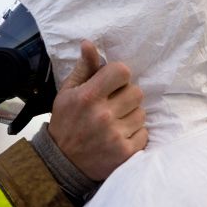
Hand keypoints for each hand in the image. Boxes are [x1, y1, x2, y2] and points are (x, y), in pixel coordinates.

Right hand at [48, 40, 147, 180]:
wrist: (62, 163)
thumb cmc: (66, 123)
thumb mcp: (68, 93)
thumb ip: (83, 69)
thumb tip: (89, 44)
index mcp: (88, 97)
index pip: (122, 71)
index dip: (119, 75)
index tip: (112, 84)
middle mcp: (103, 116)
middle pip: (137, 92)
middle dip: (127, 96)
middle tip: (114, 105)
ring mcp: (115, 136)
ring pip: (142, 113)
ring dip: (131, 116)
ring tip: (116, 122)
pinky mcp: (125, 153)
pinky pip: (144, 134)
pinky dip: (135, 135)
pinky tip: (120, 137)